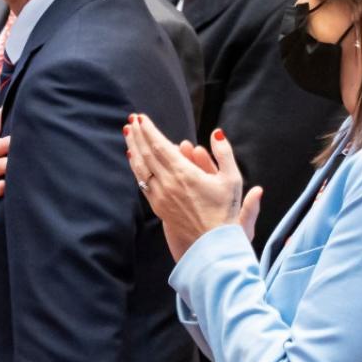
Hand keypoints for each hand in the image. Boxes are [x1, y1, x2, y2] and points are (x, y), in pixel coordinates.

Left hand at [125, 116, 255, 260]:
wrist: (213, 243)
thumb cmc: (225, 211)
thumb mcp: (232, 179)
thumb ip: (224, 153)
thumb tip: (216, 133)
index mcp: (184, 173)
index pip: (159, 145)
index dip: (148, 130)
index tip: (141, 118)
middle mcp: (168, 183)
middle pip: (146, 153)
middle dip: (137, 135)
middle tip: (131, 120)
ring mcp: (160, 196)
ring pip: (141, 168)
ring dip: (133, 148)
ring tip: (128, 134)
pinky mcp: (158, 206)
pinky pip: (142, 182)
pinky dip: (136, 167)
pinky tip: (134, 158)